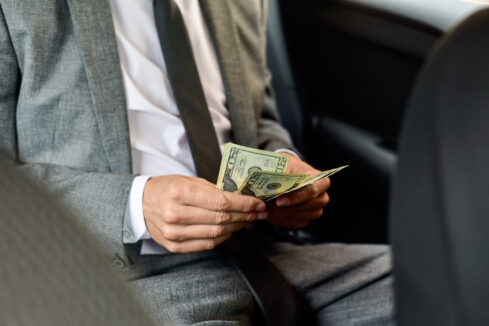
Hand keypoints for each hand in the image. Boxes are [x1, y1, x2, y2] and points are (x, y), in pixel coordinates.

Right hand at [142, 175, 266, 252]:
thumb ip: (213, 190)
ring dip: (237, 228)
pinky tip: (231, 230)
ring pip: (216, 234)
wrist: (140, 203)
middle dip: (245, 215)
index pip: (221, 202)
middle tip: (259, 213)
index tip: (258, 203)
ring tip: (248, 220)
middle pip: (221, 219)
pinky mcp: (174, 246)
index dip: (244, 204)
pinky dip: (223, 238)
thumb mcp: (188, 180)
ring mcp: (174, 233)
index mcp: (180, 192)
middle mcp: (175, 214)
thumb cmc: (167, 188)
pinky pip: (206, 244)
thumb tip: (242, 198)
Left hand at [267, 153, 329, 227]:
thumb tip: (267, 197)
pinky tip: (270, 212)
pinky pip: (295, 223)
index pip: (312, 190)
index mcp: (319, 179)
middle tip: (268, 205)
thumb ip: (278, 179)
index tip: (278, 201)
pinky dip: (281, 219)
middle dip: (287, 207)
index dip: (296, 197)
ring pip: (301, 216)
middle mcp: (321, 196)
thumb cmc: (285, 168)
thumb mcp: (281, 167)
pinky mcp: (306, 218)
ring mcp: (315, 209)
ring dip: (281, 214)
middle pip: (308, 205)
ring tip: (266, 207)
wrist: (284, 174)